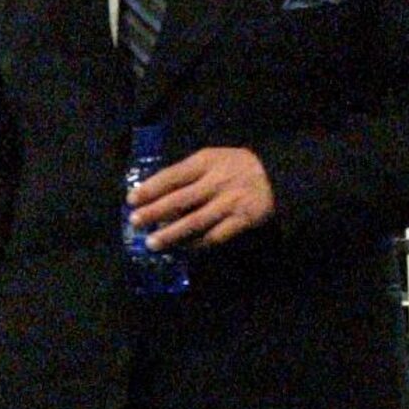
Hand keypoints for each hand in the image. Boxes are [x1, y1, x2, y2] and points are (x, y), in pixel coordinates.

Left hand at [131, 146, 275, 250]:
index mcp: (206, 162)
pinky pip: (214, 236)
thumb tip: (155, 193)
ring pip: (195, 222)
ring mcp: (229, 203)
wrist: (277, 175)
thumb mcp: (213, 158)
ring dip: (171, 234)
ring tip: (153, 244)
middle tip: (135, 223)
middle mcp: (216, 182)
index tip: (131, 200)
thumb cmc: (237, 166)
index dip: (150, 188)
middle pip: (180, 200)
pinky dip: (196, 245)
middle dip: (154, 213)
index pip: (172, 175)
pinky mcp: (241, 221)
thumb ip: (188, 173)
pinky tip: (182, 250)